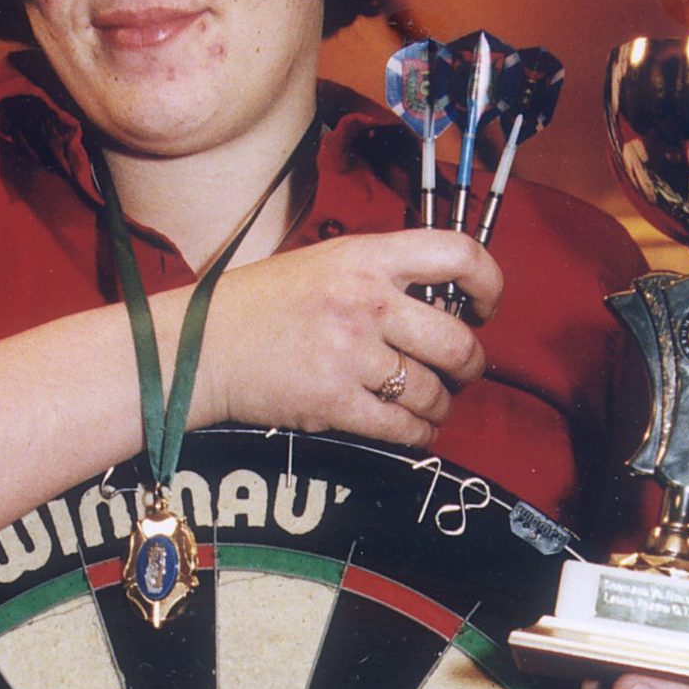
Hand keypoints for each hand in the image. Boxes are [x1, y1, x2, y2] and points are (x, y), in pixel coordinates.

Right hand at [201, 229, 500, 449]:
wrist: (200, 347)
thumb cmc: (259, 305)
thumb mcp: (323, 263)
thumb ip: (379, 274)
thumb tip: (441, 303)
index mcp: (365, 256)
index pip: (457, 254)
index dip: (489, 283)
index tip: (485, 307)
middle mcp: (365, 301)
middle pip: (456, 340)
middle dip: (471, 365)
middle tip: (462, 372)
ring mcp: (350, 353)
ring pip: (432, 391)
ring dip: (441, 405)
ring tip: (431, 405)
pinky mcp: (334, 401)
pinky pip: (402, 426)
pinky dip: (418, 434)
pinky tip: (414, 430)